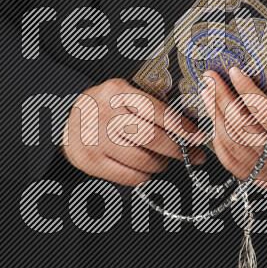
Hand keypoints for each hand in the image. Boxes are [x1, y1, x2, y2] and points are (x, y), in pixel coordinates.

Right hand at [62, 78, 204, 185]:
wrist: (68, 122)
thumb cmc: (105, 108)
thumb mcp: (124, 94)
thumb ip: (151, 103)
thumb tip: (191, 123)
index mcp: (116, 91)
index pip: (157, 111)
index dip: (182, 127)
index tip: (198, 137)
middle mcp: (104, 114)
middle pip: (152, 138)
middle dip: (178, 149)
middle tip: (193, 154)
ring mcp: (95, 139)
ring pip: (143, 160)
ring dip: (161, 163)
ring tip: (164, 159)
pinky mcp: (91, 161)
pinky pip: (130, 176)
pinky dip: (144, 175)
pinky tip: (146, 168)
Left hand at [201, 67, 266, 188]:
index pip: (266, 115)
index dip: (247, 92)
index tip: (234, 72)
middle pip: (241, 129)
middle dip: (222, 100)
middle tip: (211, 77)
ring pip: (231, 146)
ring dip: (215, 117)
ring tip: (208, 92)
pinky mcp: (264, 179)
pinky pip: (232, 163)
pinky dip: (219, 141)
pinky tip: (214, 121)